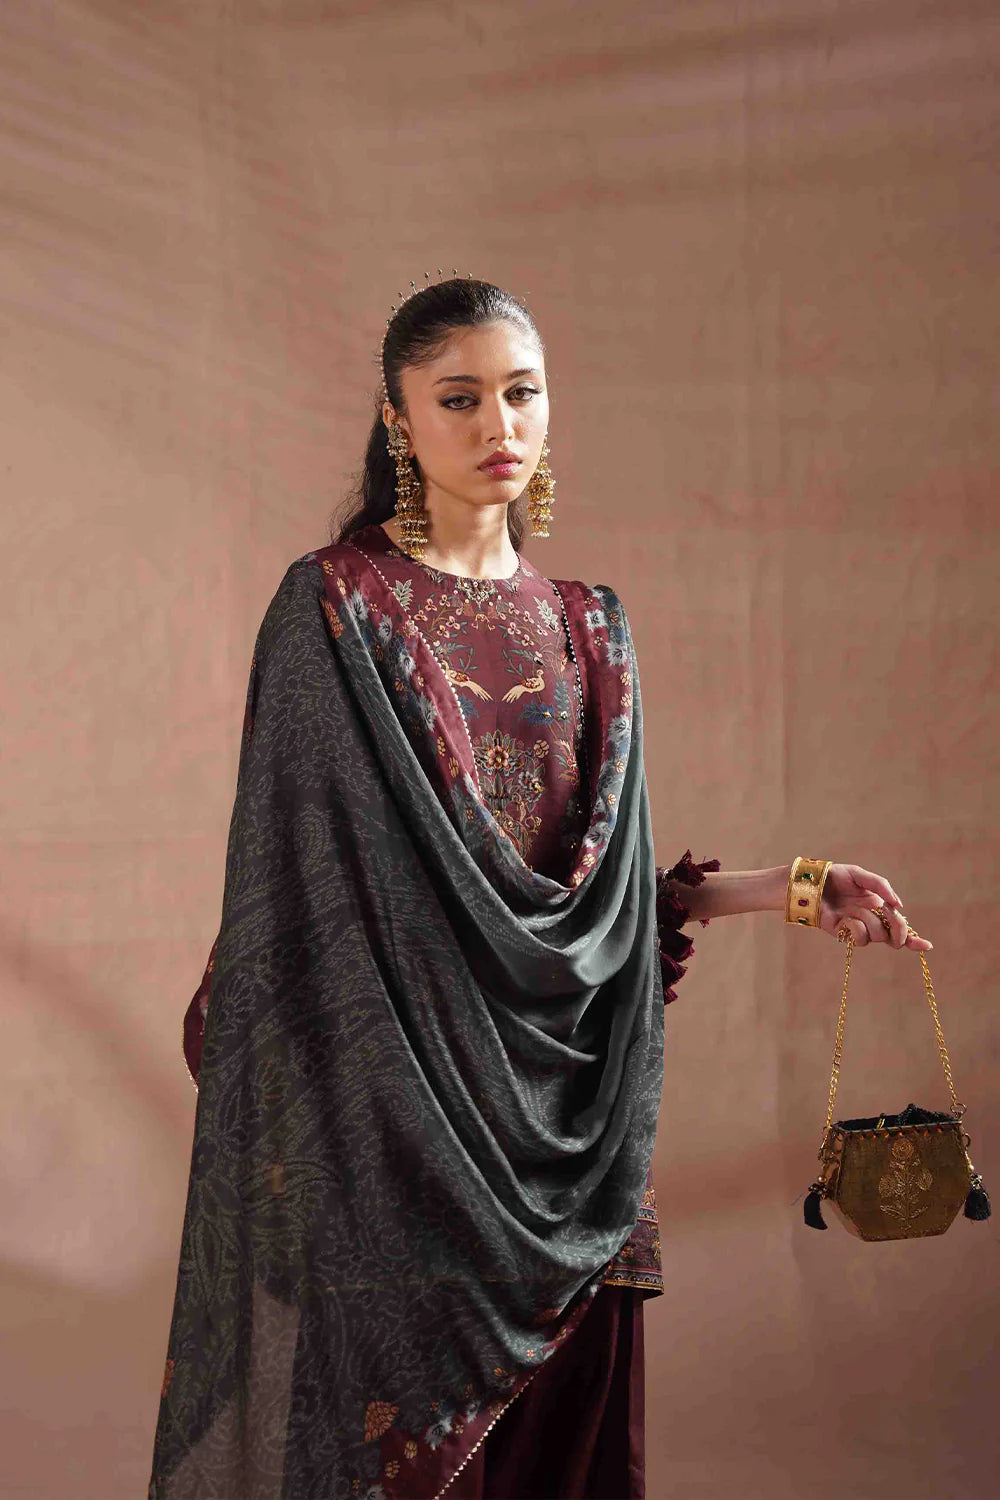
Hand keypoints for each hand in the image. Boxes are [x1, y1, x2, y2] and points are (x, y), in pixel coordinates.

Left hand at [817, 864, 932, 950]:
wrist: (811, 883)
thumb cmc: (835, 877)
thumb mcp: (860, 875)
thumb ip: (881, 886)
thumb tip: (898, 905)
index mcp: (878, 908)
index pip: (899, 927)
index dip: (913, 939)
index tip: (927, 945)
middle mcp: (870, 921)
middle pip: (894, 936)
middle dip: (899, 930)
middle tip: (894, 920)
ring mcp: (857, 928)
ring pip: (877, 935)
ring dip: (870, 920)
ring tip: (854, 907)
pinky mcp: (843, 934)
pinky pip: (859, 937)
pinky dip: (856, 926)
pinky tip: (846, 918)